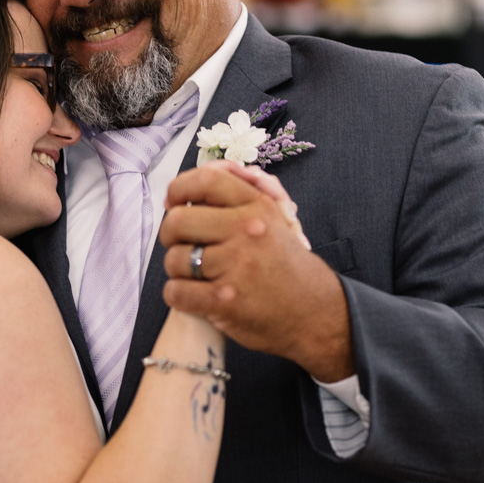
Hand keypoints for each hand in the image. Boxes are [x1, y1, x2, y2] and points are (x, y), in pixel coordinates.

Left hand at [160, 165, 353, 381]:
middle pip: (179, 220)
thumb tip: (206, 170)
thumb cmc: (286, 264)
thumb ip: (243, 192)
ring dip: (177, 269)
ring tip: (193, 273)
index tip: (173, 201)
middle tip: (179, 243)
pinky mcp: (224, 300)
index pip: (206, 180)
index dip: (179, 188)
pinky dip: (177, 294)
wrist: (313, 312)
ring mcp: (236, 266)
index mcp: (258, 207)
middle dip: (170, 234)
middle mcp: (247, 231)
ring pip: (174, 258)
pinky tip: (191, 295)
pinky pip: (176, 291)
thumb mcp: (276, 219)